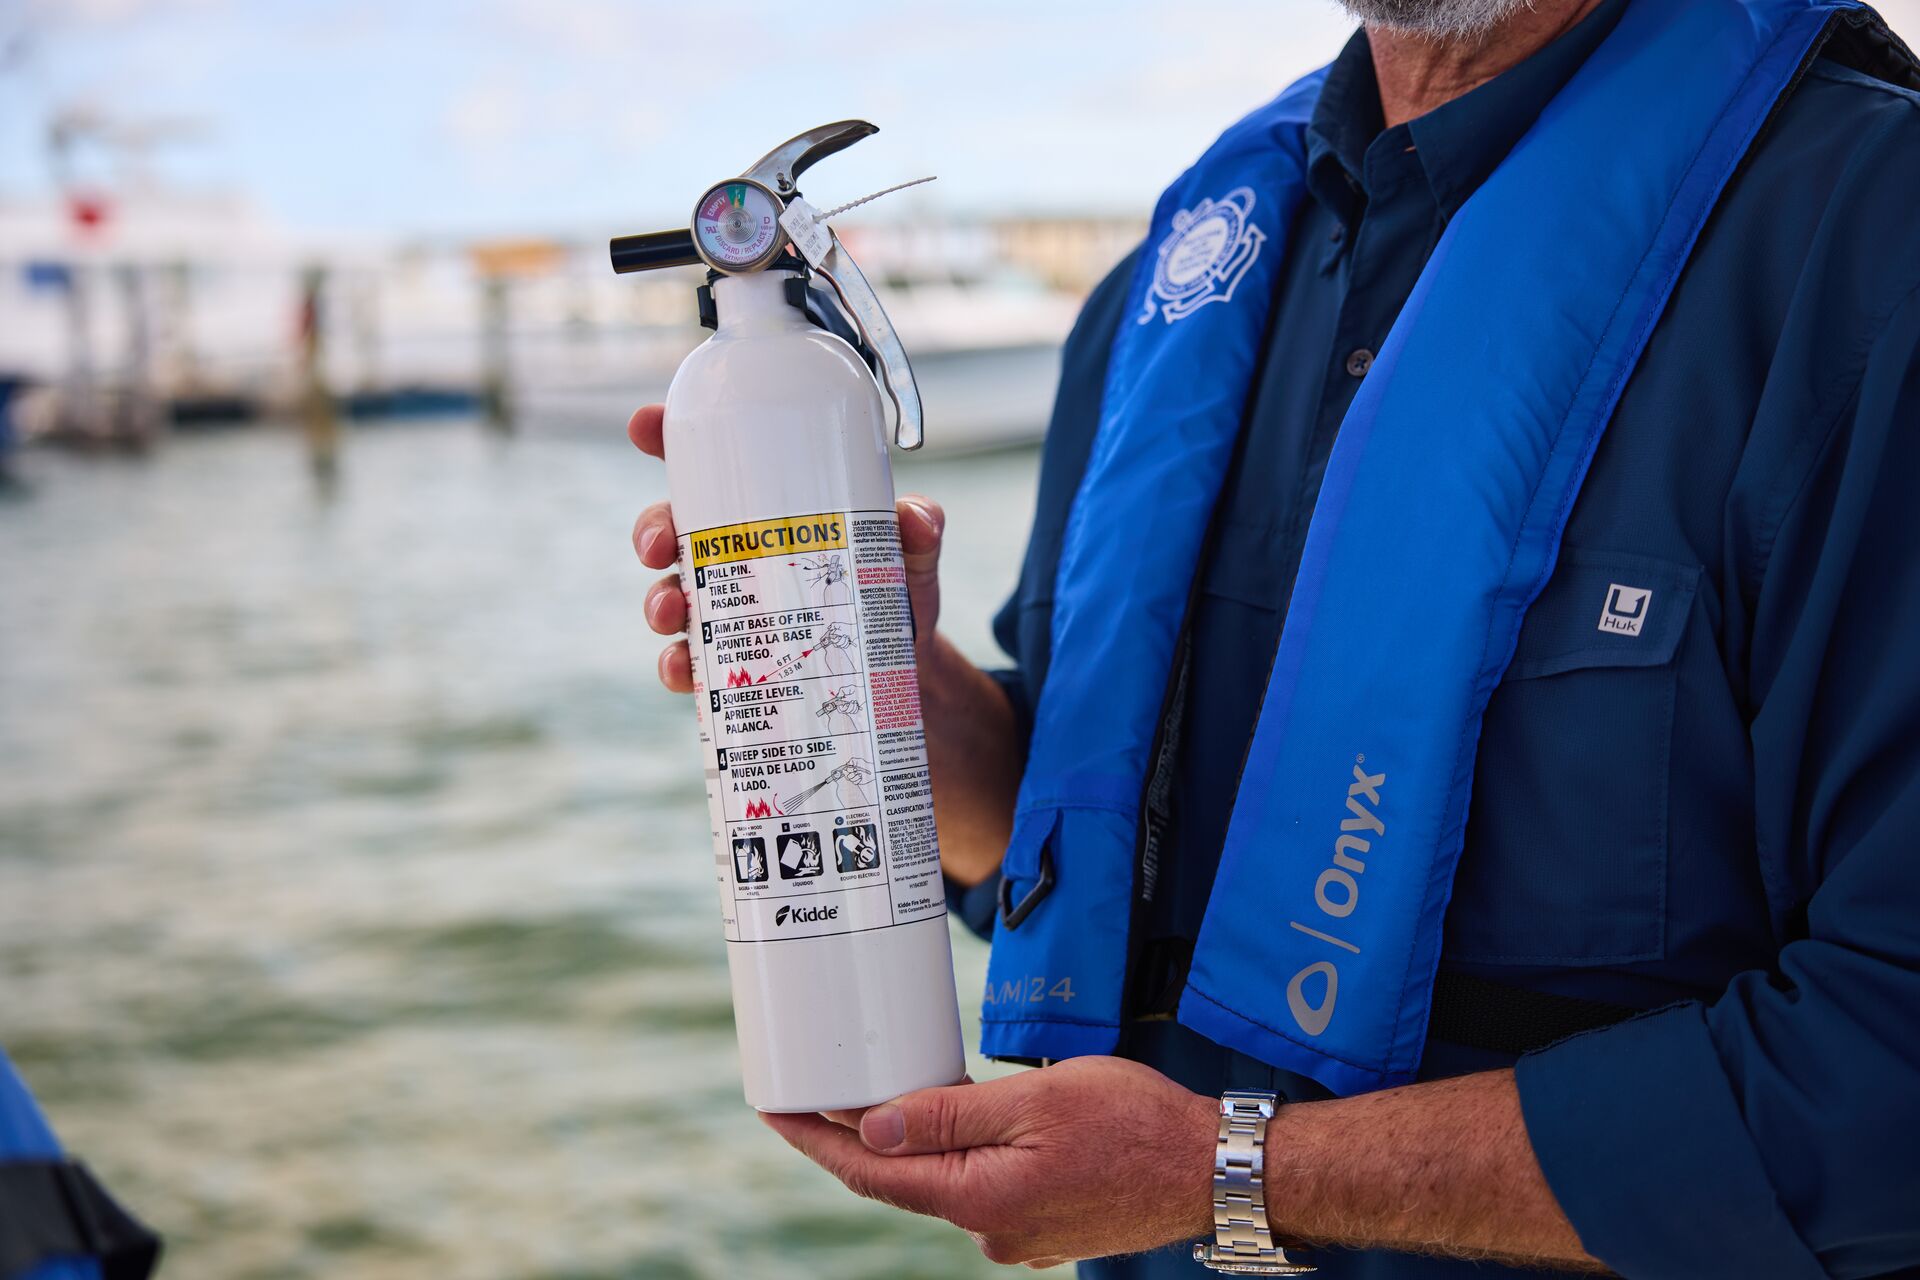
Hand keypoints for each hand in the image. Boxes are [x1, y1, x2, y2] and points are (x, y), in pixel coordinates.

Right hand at [627, 403, 946, 693]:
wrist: (906, 672)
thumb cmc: (894, 592)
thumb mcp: (911, 555)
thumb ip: (919, 530)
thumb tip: (916, 518)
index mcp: (765, 508)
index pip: (707, 463)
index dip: (666, 436)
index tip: (645, 424)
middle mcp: (734, 553)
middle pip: (671, 529)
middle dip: (652, 531)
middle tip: (660, 546)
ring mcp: (728, 608)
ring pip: (670, 595)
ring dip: (657, 601)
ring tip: (670, 612)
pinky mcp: (734, 661)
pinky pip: (689, 662)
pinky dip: (676, 666)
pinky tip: (681, 671)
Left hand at [761, 1056, 1217, 1267]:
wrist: (1213, 1169)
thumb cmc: (1135, 1124)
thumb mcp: (1035, 1101)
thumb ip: (948, 1116)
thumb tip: (871, 1129)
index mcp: (977, 1199)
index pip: (871, 1171)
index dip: (815, 1139)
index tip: (773, 1110)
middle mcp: (989, 1230)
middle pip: (900, 1179)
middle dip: (856, 1136)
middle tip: (816, 1088)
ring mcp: (1016, 1235)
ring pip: (943, 1181)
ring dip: (914, 1143)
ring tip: (886, 1091)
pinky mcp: (1042, 1225)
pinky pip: (980, 1187)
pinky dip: (958, 1156)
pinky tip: (958, 1122)